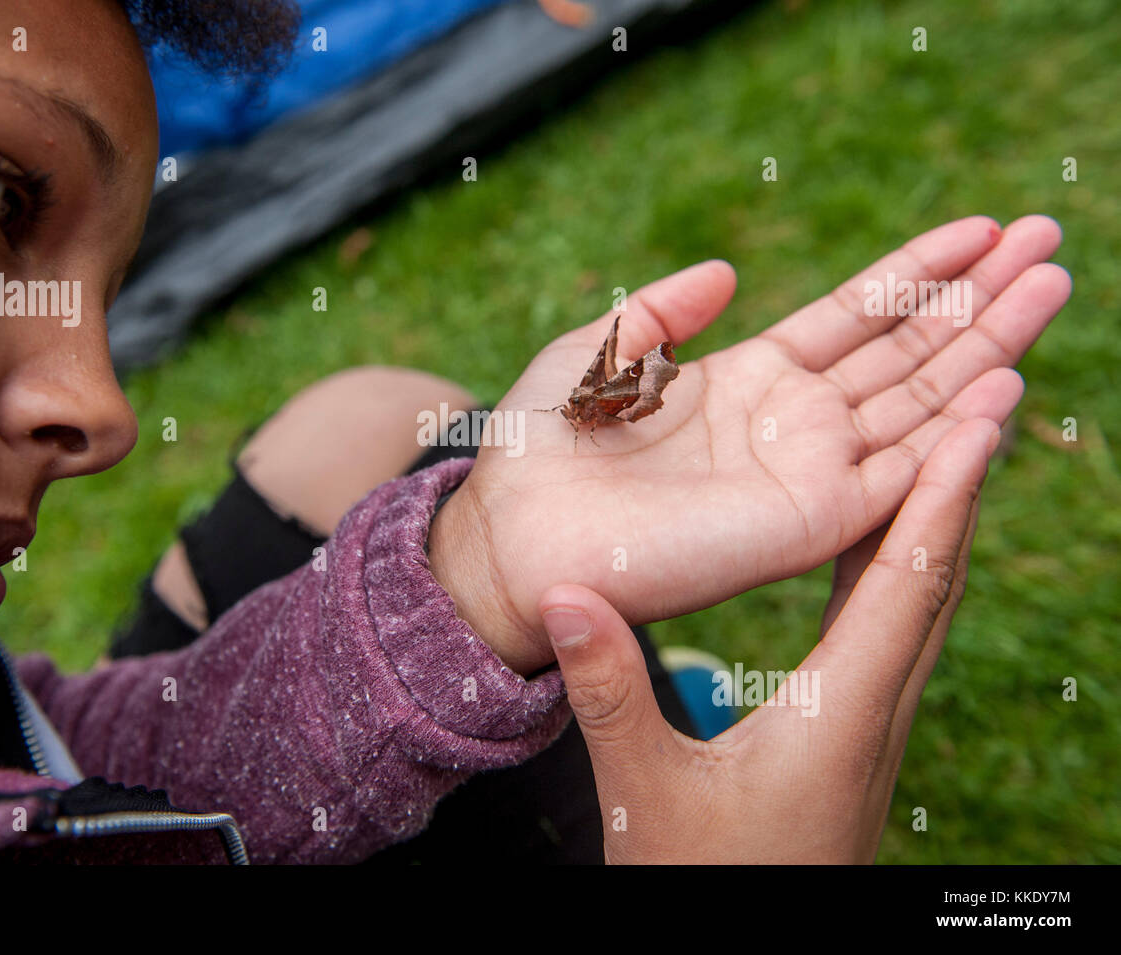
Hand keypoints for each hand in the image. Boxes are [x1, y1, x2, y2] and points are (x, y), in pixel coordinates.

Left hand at [428, 215, 1067, 673]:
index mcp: (746, 380)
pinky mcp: (810, 522)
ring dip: (990, 345)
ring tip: (1052, 284)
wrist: (515, 537)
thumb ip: (663, 312)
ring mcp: (808, 473)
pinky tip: (1004, 381)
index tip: (981, 227)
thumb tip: (726, 272)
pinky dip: (954, 432)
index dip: (916, 271)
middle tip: (1050, 239)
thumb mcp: (599, 352)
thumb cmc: (541, 450)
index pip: (853, 317)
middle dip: (978, 297)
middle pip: (907, 351)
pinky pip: (902, 473)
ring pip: (922, 402)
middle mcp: (791, 425)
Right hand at [539, 418, 997, 862]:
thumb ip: (609, 694)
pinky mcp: (861, 736)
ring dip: (943, 522)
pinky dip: (903, 567)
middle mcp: (879, 713)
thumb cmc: (704, 880)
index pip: (905, 586)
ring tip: (948, 447)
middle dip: (964, 487)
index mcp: (841, 715)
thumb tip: (567, 598)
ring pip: (928, 605)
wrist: (758, 949)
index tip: (974, 423)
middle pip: (940, 581)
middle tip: (984, 401)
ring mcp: (877, 726)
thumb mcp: (644, 790)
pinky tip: (881, 545)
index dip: (942, 499)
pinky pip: (900, 631)